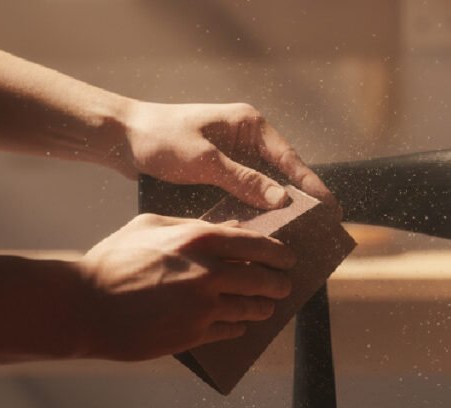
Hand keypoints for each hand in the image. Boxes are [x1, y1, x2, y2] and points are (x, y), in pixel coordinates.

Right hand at [77, 213, 294, 360]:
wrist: (85, 306)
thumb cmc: (113, 260)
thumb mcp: (150, 226)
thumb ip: (191, 224)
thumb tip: (226, 228)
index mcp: (199, 240)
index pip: (258, 245)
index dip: (280, 253)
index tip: (289, 258)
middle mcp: (208, 273)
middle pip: (263, 280)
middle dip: (280, 284)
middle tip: (285, 285)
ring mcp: (203, 308)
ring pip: (252, 309)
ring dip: (264, 308)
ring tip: (267, 307)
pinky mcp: (193, 335)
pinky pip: (230, 331)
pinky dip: (239, 327)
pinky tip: (240, 324)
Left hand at [121, 102, 339, 214]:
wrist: (120, 137)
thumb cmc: (159, 139)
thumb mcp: (204, 160)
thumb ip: (243, 180)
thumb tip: (281, 200)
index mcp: (250, 126)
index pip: (289, 160)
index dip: (311, 187)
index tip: (331, 210)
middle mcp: (246, 140)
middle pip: (282, 175)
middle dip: (300, 202)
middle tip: (322, 230)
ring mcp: (233, 157)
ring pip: (264, 188)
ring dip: (277, 211)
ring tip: (298, 238)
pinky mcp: (219, 173)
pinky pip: (244, 195)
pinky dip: (254, 212)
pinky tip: (263, 235)